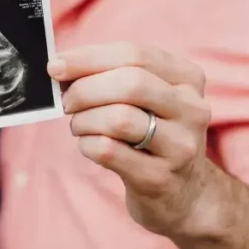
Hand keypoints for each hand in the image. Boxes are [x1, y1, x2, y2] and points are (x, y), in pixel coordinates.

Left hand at [48, 42, 215, 236]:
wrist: (184, 194)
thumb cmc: (152, 135)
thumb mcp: (147, 100)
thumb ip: (112, 76)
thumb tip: (61, 66)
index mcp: (188, 79)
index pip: (135, 55)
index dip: (89, 58)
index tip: (56, 65)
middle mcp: (192, 109)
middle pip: (130, 84)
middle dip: (85, 89)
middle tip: (66, 102)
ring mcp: (180, 146)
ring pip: (119, 118)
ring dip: (84, 120)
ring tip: (79, 126)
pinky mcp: (159, 177)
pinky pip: (109, 151)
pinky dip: (87, 144)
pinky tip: (88, 145)